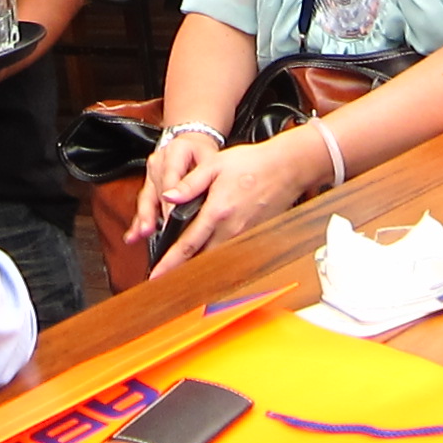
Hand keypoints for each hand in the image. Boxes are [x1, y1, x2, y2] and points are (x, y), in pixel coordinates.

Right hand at [130, 125, 223, 244]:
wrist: (193, 143)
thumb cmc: (203, 153)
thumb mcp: (209, 160)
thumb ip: (198, 179)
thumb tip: (185, 200)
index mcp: (175, 151)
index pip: (171, 177)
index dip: (170, 200)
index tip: (171, 217)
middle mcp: (159, 161)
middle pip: (156, 190)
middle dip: (155, 213)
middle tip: (155, 231)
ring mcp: (151, 172)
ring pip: (146, 197)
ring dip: (144, 217)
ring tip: (142, 233)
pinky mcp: (148, 183)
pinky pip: (143, 202)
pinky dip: (139, 219)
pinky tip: (133, 234)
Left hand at [144, 133, 323, 273]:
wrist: (287, 167)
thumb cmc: (252, 163)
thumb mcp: (214, 165)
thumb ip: (189, 183)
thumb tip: (167, 197)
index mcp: (218, 212)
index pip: (188, 244)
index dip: (169, 263)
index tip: (155, 276)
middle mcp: (232, 229)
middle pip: (201, 260)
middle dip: (180, 271)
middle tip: (162, 278)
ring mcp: (244, 236)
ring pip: (216, 259)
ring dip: (198, 268)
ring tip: (180, 272)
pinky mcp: (253, 237)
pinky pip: (230, 254)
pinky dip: (216, 259)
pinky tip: (206, 258)